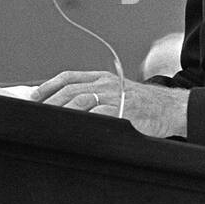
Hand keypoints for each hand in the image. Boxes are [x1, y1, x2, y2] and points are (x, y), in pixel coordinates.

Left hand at [33, 70, 187, 139]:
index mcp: (103, 78)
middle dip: (49, 101)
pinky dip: (80, 120)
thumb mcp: (118, 93)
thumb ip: (96, 95)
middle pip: (69, 89)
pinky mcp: (120, 110)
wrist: (169, 109)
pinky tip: (71, 127)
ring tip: (48, 120)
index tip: (35, 95)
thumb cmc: (145, 105)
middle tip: (36, 111)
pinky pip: (95, 114)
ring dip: (60, 110)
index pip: (69, 76)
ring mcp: (113, 96)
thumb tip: (69, 106)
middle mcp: (106, 84)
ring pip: (78, 100)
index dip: (48, 85)